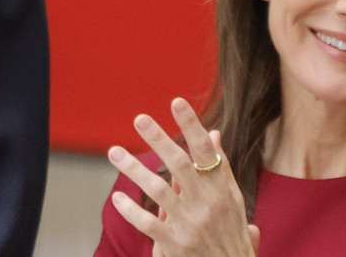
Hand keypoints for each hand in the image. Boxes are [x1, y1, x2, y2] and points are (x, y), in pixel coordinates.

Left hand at [108, 97, 259, 256]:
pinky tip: (117, 198)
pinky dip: (131, 210)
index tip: (176, 102)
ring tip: (113, 152)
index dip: (191, 125)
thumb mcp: (231, 198)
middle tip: (139, 119)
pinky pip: (149, 223)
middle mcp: (208, 203)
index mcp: (222, 189)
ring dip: (134, 169)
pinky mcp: (175, 245)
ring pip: (159, 190)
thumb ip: (220, 166)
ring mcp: (191, 224)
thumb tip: (213, 133)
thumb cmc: (230, 233)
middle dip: (159, 139)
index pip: (206, 151)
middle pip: (180, 164)